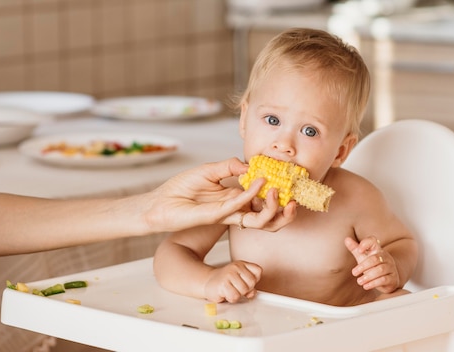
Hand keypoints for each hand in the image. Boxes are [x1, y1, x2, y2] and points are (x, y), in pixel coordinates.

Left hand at [146, 158, 295, 232]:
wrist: (159, 203)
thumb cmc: (180, 189)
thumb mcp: (209, 171)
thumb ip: (230, 166)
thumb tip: (250, 165)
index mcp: (235, 198)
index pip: (263, 200)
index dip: (278, 193)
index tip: (288, 180)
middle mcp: (235, 209)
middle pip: (268, 217)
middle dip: (285, 211)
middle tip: (293, 197)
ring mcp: (227, 214)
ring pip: (260, 221)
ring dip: (273, 208)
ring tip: (277, 191)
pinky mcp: (217, 216)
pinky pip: (240, 207)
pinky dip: (252, 195)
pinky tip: (259, 181)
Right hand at [204, 261, 261, 302]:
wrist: (207, 282)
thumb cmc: (224, 282)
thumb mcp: (239, 280)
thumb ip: (249, 285)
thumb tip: (253, 293)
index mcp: (242, 264)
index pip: (258, 271)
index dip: (254, 280)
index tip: (245, 282)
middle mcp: (236, 267)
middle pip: (251, 282)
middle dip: (246, 289)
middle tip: (236, 288)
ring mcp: (229, 274)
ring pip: (244, 290)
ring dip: (237, 294)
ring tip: (230, 290)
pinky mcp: (223, 284)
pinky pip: (235, 296)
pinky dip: (231, 298)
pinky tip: (225, 293)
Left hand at [345, 236, 399, 292]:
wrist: (388, 280)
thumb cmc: (373, 266)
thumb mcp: (363, 257)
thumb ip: (355, 249)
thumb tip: (346, 239)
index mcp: (377, 250)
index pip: (373, 241)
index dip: (366, 243)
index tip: (359, 251)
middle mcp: (386, 257)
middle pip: (374, 259)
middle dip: (363, 266)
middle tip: (354, 273)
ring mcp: (391, 268)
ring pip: (380, 270)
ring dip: (368, 276)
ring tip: (359, 281)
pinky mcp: (393, 278)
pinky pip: (384, 280)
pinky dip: (373, 283)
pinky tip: (366, 286)